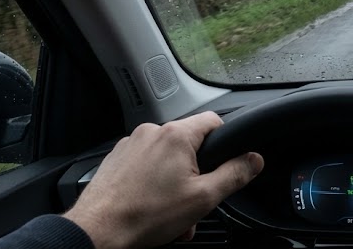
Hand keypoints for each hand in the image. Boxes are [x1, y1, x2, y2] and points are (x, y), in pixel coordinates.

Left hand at [63, 111, 263, 248]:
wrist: (97, 231)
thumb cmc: (145, 215)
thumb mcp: (203, 198)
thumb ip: (235, 174)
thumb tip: (254, 159)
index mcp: (175, 135)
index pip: (214, 120)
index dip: (226, 141)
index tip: (227, 161)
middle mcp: (152, 132)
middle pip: (189, 144)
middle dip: (197, 173)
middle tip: (195, 200)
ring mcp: (130, 145)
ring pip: (166, 158)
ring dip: (175, 182)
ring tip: (172, 211)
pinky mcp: (116, 159)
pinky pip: (145, 165)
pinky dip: (153, 182)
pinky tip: (152, 206)